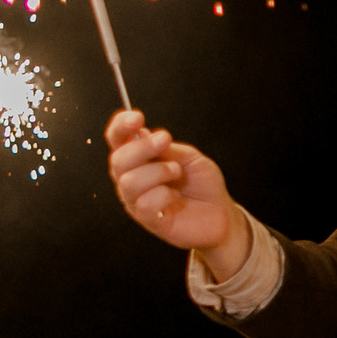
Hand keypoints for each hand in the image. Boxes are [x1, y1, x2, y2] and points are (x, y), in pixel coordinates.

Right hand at [107, 109, 242, 264]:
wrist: (219, 212)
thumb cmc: (201, 183)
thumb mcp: (188, 157)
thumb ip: (165, 148)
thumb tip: (144, 136)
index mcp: (138, 158)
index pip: (117, 139)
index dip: (120, 126)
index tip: (137, 117)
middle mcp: (131, 178)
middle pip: (117, 159)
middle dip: (143, 147)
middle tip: (166, 141)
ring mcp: (136, 201)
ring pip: (129, 182)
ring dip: (158, 172)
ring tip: (177, 173)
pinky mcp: (148, 220)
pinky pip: (145, 204)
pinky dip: (164, 196)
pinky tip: (175, 197)